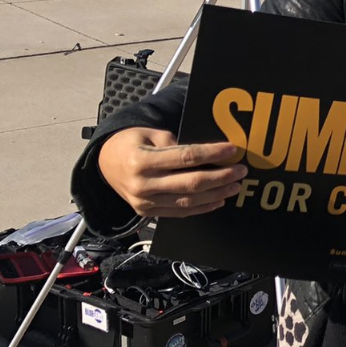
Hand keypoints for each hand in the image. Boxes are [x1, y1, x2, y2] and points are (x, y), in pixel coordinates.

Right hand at [96, 127, 246, 218]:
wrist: (104, 164)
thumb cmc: (131, 143)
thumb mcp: (149, 133)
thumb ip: (176, 143)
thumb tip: (210, 153)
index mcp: (141, 161)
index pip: (185, 157)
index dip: (212, 154)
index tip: (232, 150)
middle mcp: (143, 184)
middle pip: (191, 183)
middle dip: (221, 177)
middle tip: (241, 170)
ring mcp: (144, 202)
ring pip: (188, 201)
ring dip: (216, 194)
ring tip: (235, 185)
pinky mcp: (148, 213)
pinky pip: (180, 212)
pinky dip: (202, 208)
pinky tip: (219, 200)